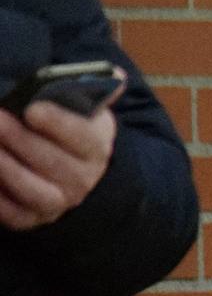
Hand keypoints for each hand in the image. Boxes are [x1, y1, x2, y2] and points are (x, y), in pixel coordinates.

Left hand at [0, 96, 121, 231]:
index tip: (33, 109)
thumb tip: (116, 77)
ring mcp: (59, 201)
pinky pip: (13, 215)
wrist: (68, 170)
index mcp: (97, 145)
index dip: (58, 123)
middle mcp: (83, 177)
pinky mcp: (33, 218)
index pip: (84, 135)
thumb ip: (96, 91)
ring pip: (32, 189)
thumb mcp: (85, 110)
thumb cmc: (67, 131)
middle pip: (52, 161)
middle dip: (20, 140)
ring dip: (6, 168)